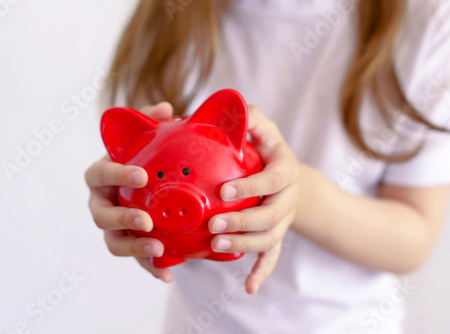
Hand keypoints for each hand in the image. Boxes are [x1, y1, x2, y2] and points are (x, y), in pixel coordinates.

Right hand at [85, 102, 174, 282]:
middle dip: (122, 219)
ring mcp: (114, 226)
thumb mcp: (148, 140)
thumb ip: (151, 124)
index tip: (142, 176)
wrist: (150, 185)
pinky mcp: (129, 243)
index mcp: (103, 175)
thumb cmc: (143, 159)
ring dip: (134, 249)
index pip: (101, 173)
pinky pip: (136, 259)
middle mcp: (102, 202)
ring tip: (158, 251)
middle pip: (101, 215)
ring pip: (114, 242)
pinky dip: (150, 268)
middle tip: (146, 221)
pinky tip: (168, 275)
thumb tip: (163, 109)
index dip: (117, 174)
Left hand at [208, 106, 299, 293]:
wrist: (289, 177)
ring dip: (245, 245)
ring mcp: (284, 219)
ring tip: (217, 246)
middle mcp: (288, 197)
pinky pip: (273, 256)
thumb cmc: (269, 151)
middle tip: (214, 224)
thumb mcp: (265, 130)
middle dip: (243, 222)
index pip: (272, 179)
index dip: (251, 185)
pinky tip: (249, 287)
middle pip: (271, 216)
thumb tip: (233, 105)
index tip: (224, 190)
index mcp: (285, 170)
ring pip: (270, 238)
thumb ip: (251, 119)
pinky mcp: (277, 235)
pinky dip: (262, 271)